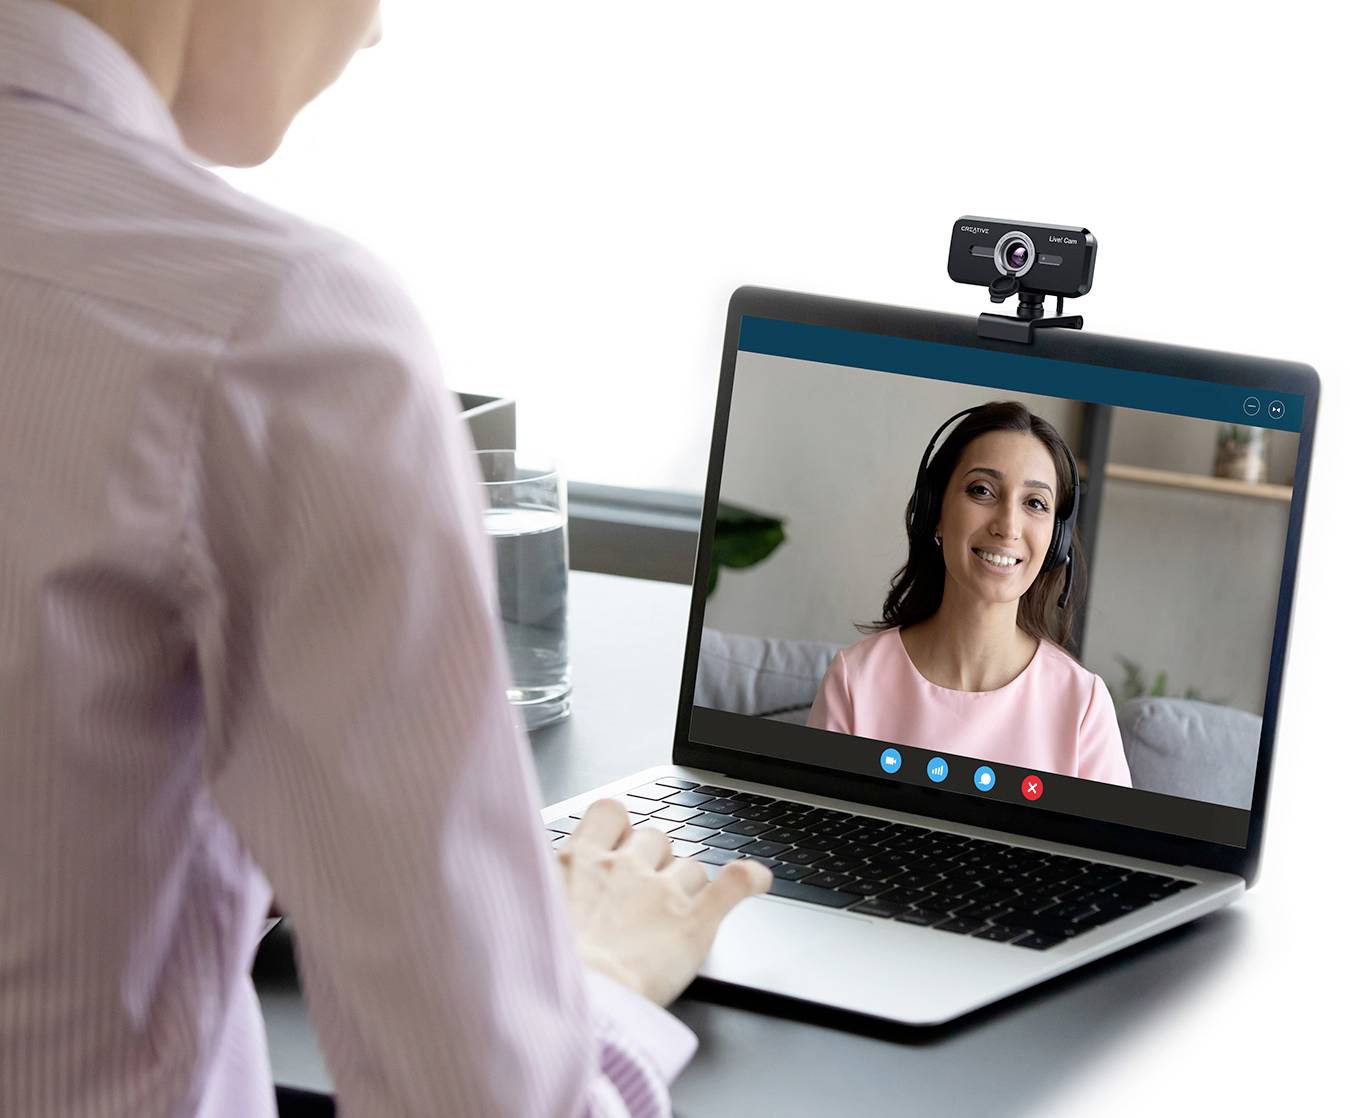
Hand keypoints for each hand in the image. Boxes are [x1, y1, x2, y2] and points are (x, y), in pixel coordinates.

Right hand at [556, 798, 771, 1007]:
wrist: (575, 1005)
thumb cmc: (547, 970)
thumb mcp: (528, 913)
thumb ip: (542, 888)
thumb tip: (540, 883)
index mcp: (578, 862)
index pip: (609, 812)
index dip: (618, 827)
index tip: (616, 843)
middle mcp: (623, 867)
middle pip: (654, 838)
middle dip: (653, 860)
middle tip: (640, 896)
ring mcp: (661, 892)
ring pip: (690, 864)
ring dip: (687, 882)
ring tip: (673, 914)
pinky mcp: (693, 922)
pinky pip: (733, 884)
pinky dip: (749, 879)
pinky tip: (758, 878)